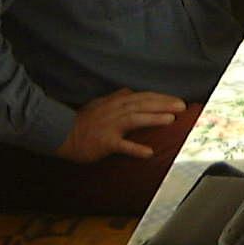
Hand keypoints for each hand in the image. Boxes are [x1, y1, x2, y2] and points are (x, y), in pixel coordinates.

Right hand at [55, 88, 187, 163]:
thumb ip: (116, 97)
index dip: (161, 97)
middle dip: (163, 104)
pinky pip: (121, 145)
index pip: (143, 97)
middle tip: (182, 106)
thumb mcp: (99, 104)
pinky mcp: (104, 142)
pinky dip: (135, 149)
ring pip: (134, 119)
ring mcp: (109, 126)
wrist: (61, 134)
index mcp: (116, 102)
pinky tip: (148, 153)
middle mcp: (115, 111)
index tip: (178, 100)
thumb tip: (130, 91)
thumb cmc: (83, 121)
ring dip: (153, 118)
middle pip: (143, 105)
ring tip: (170, 119)